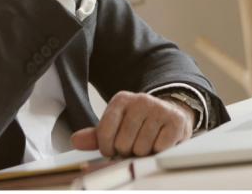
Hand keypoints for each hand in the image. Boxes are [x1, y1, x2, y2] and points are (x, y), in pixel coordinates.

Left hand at [70, 91, 194, 157]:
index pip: (104, 134)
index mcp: (121, 100)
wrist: (170, 113)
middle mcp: (140, 100)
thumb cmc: (139, 124)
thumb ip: (96, 135)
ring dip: (144, 153)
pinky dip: (159, 151)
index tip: (113, 148)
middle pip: (123, 143)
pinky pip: (160, 148)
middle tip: (135, 144)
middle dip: (128, 151)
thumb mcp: (116, 126)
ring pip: (142, 148)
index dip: (108, 149)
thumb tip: (76, 140)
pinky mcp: (176, 120)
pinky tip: (160, 142)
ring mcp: (159, 109)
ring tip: (148, 143)